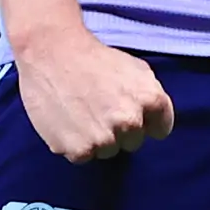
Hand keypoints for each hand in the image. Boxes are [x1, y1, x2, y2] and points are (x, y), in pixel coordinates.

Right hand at [13, 26, 174, 162]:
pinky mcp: (79, 150)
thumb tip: (154, 120)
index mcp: (150, 100)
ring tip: (80, 113)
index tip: (127, 110)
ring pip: (107, 152)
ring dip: (96, 138)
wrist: (49, 52)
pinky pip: (83, 156)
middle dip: (120, 130)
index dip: (145, 121)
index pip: (160, 129)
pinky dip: (74, 144)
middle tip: (98, 108)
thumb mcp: (135, 68)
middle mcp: (131, 122)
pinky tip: (67, 121)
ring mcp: (105, 139)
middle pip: (133, 143)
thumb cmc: (92, 58)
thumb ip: (150, 95)